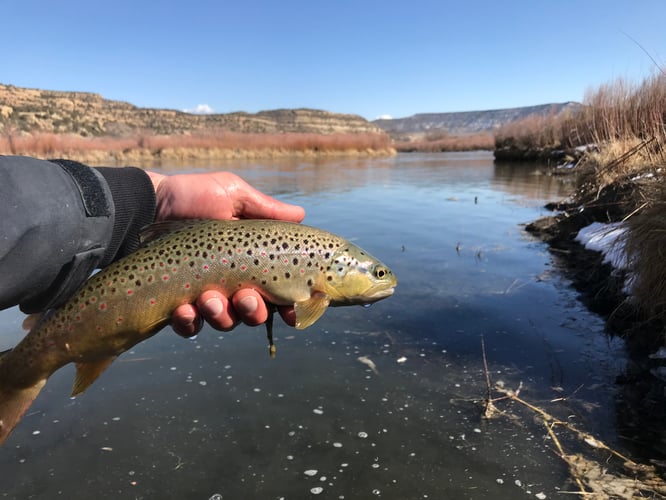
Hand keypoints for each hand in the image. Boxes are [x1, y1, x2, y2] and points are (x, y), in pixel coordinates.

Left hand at [146, 171, 304, 336]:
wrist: (148, 203)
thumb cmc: (193, 196)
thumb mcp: (233, 195)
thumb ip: (266, 209)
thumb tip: (301, 214)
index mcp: (251, 262)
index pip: (278, 292)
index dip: (289, 306)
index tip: (293, 312)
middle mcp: (233, 283)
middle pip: (254, 314)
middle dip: (254, 311)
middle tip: (245, 297)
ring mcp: (206, 295)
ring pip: (225, 322)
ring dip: (222, 315)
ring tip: (209, 299)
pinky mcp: (177, 303)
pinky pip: (190, 326)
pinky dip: (190, 321)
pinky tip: (184, 308)